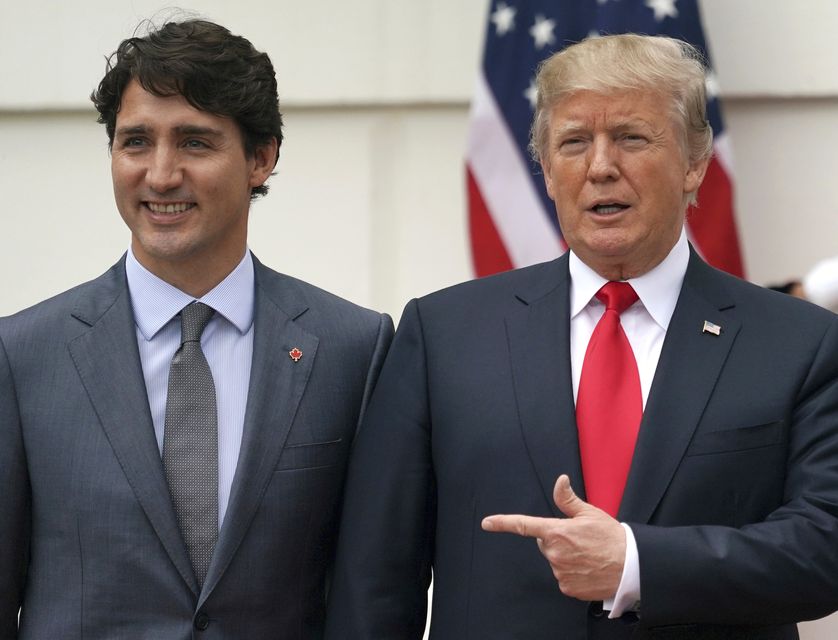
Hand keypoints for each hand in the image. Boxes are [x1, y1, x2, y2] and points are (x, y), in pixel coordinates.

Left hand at [481, 475, 625, 600]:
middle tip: (580, 539)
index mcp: (556, 531)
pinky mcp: (567, 587)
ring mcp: (559, 571)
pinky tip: (588, 568)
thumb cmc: (611, 537)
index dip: (502, 523)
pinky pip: (563, 576)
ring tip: (587, 554)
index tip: (487, 523)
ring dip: (566, 556)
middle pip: (545, 543)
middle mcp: (554, 553)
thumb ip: (568, 499)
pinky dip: (572, 572)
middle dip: (557, 539)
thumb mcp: (590, 513)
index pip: (524, 525)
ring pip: (555, 560)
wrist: (631, 566)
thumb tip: (559, 481)